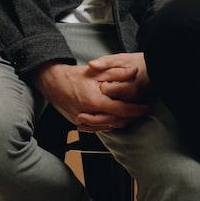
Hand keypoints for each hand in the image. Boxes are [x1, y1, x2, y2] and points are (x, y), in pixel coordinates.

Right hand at [33, 54, 151, 132]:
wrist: (53, 83)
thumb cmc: (75, 76)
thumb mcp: (97, 71)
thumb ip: (116, 73)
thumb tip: (134, 71)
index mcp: (95, 101)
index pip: (122, 110)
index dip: (136, 110)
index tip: (146, 108)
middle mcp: (88, 114)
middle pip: (116, 122)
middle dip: (131, 118)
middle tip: (141, 112)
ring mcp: (82, 121)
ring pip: (107, 127)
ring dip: (120, 123)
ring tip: (131, 115)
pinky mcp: (77, 123)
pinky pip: (96, 129)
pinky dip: (107, 125)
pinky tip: (113, 119)